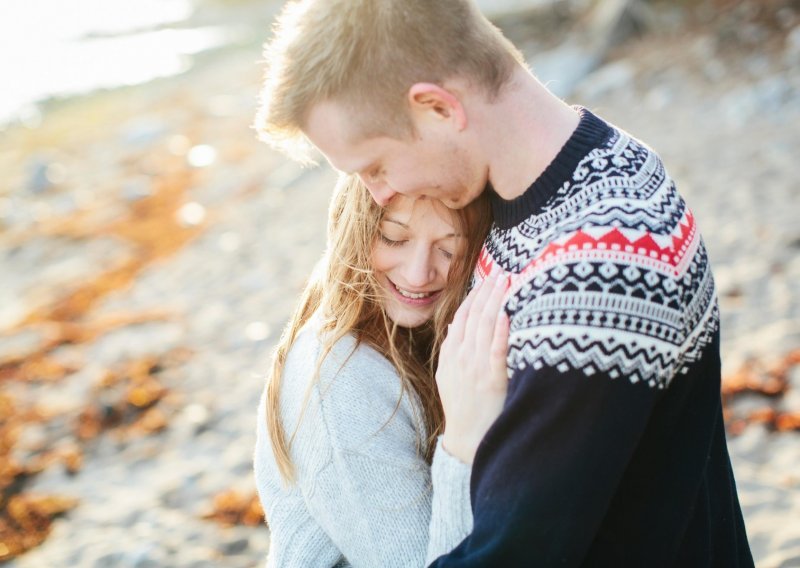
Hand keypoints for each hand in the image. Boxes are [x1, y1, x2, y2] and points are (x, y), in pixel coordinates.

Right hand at [436, 267, 509, 463]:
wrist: (467, 440)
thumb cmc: (463, 408)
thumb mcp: (448, 377)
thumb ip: (452, 351)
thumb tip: (455, 328)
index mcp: (451, 355)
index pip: (462, 317)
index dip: (474, 296)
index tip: (486, 279)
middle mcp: (462, 358)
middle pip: (475, 317)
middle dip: (488, 292)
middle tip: (501, 271)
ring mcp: (476, 368)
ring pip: (486, 327)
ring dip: (496, 302)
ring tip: (507, 282)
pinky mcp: (492, 380)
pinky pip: (497, 350)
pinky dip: (502, 331)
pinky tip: (508, 314)